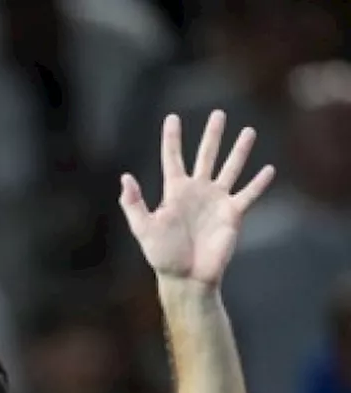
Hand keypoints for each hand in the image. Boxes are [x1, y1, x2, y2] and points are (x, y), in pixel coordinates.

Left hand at [119, 110, 275, 287]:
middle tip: (219, 113)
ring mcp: (216, 201)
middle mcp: (197, 191)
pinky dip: (259, 183)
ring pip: (230, 168)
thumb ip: (135, 204)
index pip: (172, 158)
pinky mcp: (233, 214)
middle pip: (206, 156)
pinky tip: (269, 169)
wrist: (187, 277)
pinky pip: (249, 194)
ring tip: (248, 131)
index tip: (172, 117)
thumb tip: (125, 178)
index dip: (172, 138)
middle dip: (212, 135)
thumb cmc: (162, 255)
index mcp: (174, 192)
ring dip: (239, 151)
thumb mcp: (144, 228)